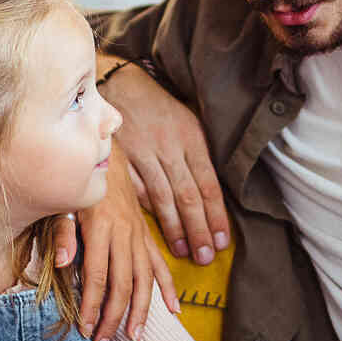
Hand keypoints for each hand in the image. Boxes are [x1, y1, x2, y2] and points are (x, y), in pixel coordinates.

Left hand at [71, 149, 177, 340]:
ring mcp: (139, 236)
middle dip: (113, 317)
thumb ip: (63, 234)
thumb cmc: (78, 184)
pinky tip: (174, 310)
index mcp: (100, 228)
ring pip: (145, 280)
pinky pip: (160, 265)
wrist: (107, 156)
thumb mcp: (63, 205)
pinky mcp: (147, 236)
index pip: (95, 276)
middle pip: (122, 284)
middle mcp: (124, 235)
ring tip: (135, 337)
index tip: (85, 328)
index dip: (91, 304)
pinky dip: (169, 288)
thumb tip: (60, 264)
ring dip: (141, 311)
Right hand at [101, 63, 230, 267]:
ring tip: (184, 251)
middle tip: (205, 257)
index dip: (216, 216)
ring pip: (163, 198)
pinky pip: (137, 191)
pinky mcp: (120, 158)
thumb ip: (198, 156)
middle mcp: (169, 146)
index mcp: (191, 137)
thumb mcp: (187, 122)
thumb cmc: (158, 108)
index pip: (209, 184)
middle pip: (188, 195)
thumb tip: (213, 195)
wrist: (119, 84)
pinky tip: (154, 232)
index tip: (222, 241)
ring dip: (174, 228)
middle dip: (199, 229)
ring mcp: (143, 153)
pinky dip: (147, 212)